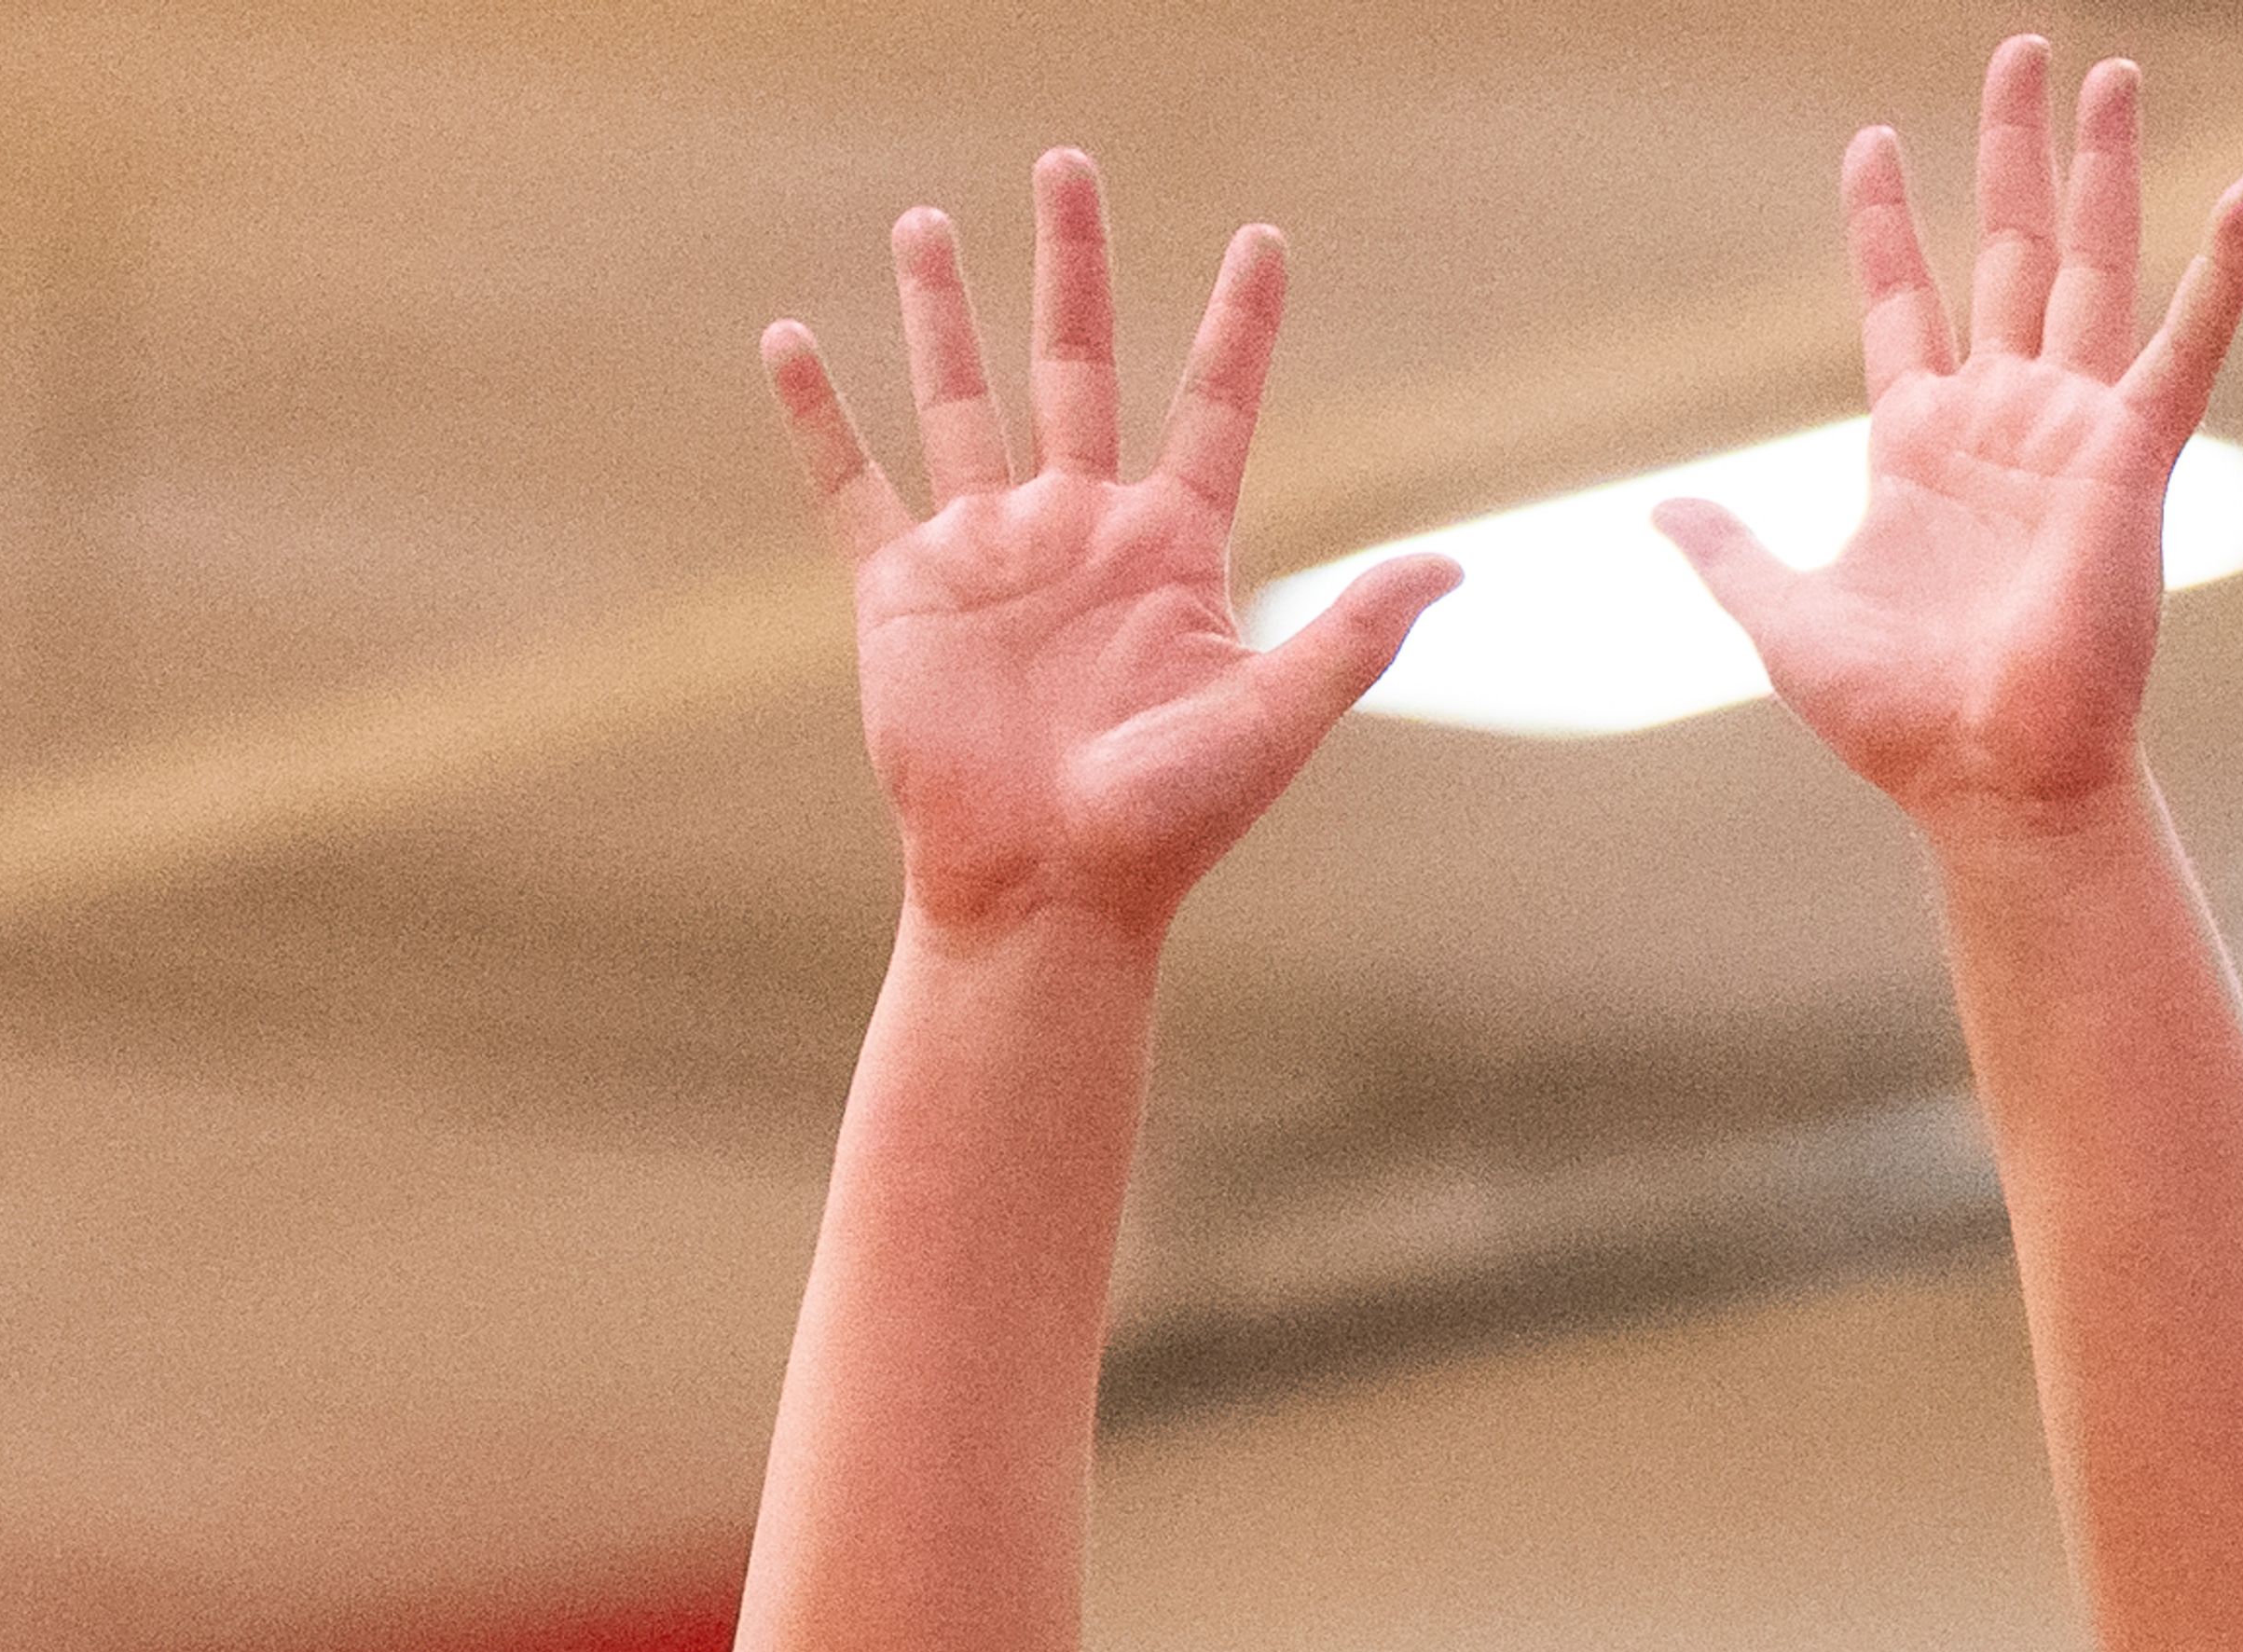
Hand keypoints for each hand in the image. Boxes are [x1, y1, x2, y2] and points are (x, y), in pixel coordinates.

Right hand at [769, 149, 1455, 949]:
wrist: (1047, 895)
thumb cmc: (1166, 827)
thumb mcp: (1274, 720)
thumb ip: (1355, 632)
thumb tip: (1455, 564)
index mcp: (1171, 552)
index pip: (1215, 406)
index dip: (1240, 325)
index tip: (1263, 240)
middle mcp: (1080, 532)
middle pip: (1077, 362)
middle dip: (1073, 265)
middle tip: (1068, 165)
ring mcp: (990, 555)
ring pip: (962, 400)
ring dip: (942, 312)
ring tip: (923, 221)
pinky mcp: (906, 592)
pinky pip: (854, 484)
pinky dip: (818, 416)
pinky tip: (787, 338)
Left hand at [1656, 42, 2242, 836]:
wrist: (1987, 778)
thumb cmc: (1898, 721)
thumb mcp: (1785, 622)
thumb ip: (1732, 555)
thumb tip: (1661, 514)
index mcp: (1920, 448)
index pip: (1901, 302)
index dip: (1882, 224)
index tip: (1868, 143)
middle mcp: (2001, 422)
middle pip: (2005, 251)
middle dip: (2011, 152)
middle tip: (2019, 49)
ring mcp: (2070, 431)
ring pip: (2090, 265)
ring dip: (2102, 168)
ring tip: (2109, 70)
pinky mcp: (2132, 458)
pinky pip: (2190, 344)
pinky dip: (2226, 267)